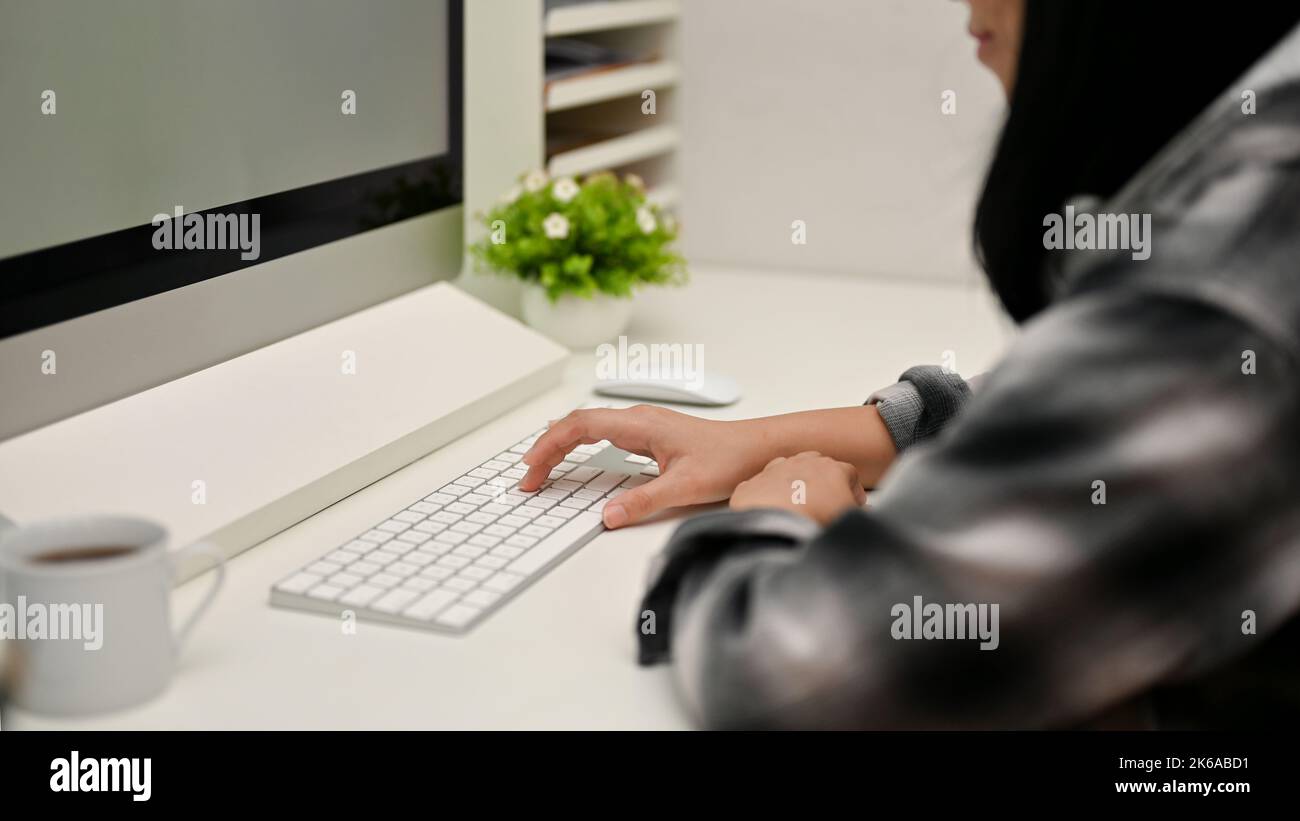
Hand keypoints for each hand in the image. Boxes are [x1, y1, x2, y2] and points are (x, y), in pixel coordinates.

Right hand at [521, 405, 778, 528]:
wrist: (759, 448)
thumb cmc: (730, 458)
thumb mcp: (685, 487)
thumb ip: (643, 502)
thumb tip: (606, 516)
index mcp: (640, 424)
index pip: (579, 426)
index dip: (549, 447)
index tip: (532, 471)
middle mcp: (638, 419)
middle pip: (577, 424)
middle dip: (547, 448)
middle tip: (528, 477)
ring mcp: (644, 425)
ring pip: (590, 426)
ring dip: (562, 444)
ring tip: (542, 468)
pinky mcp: (651, 436)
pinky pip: (604, 434)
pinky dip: (581, 446)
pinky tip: (578, 458)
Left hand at [730, 451, 865, 524]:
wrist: (773, 527)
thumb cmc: (815, 522)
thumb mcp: (851, 522)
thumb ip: (864, 519)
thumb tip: (870, 518)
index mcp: (832, 470)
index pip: (850, 474)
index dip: (854, 490)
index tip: (854, 504)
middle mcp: (802, 464)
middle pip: (817, 463)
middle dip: (823, 479)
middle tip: (825, 501)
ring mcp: (773, 471)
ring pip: (786, 468)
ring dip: (793, 482)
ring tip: (796, 503)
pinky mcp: (751, 485)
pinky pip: (761, 486)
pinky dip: (766, 495)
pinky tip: (769, 510)